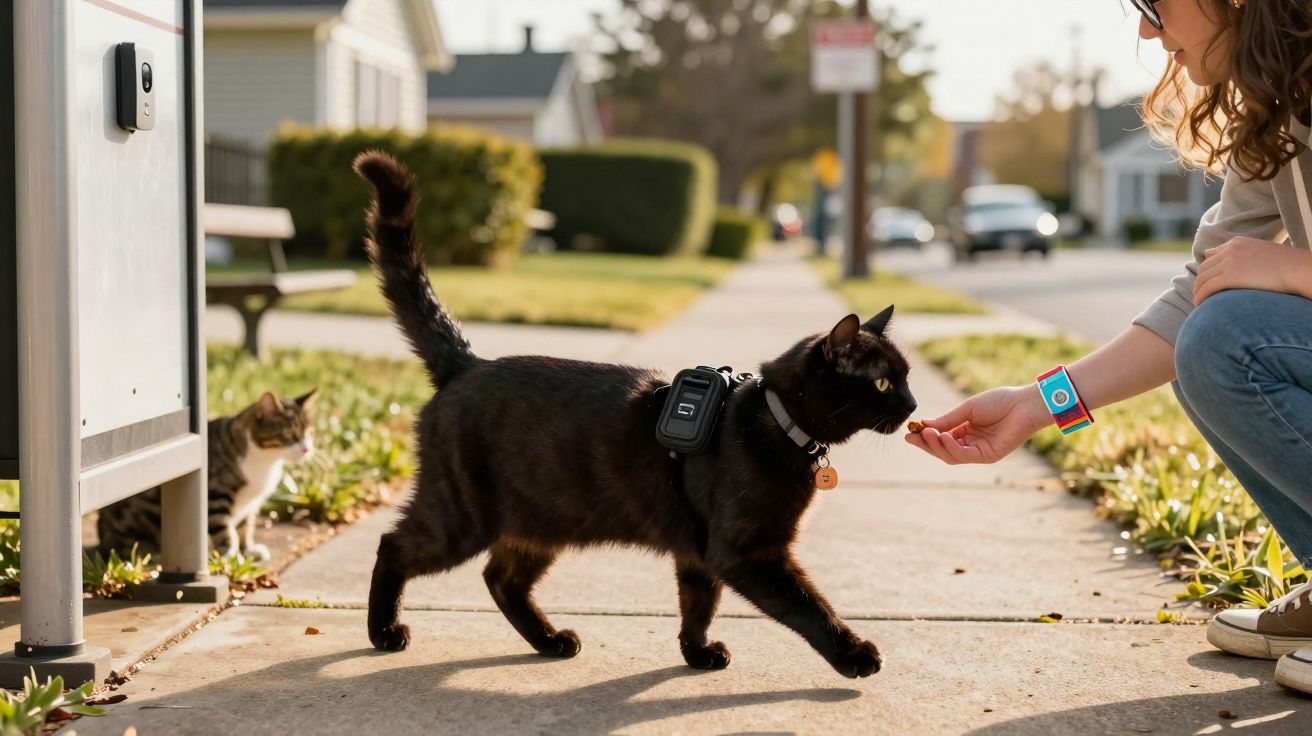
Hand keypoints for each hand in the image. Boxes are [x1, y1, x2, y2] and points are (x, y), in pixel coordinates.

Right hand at [904, 386, 1049, 464]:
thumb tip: (924, 424)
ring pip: (951, 455)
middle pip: (942, 450)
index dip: (924, 437)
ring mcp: (978, 451)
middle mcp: (970, 443)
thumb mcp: (967, 409)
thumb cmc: (999, 401)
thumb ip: (947, 419)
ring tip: (927, 434)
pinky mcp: (987, 456)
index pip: (940, 438)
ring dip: (937, 446)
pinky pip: (965, 456)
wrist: (1023, 404)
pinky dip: (952, 448)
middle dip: (926, 444)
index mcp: (965, 430)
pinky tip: (944, 438)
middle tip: (912, 437)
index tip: (909, 432)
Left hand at [1194, 237, 1311, 305]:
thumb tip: (1228, 264)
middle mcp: (1231, 249)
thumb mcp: (1262, 254)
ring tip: (1198, 303)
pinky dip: (1200, 297)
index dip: (1206, 271)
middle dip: (1200, 282)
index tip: (1205, 283)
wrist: (1298, 269)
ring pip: (1203, 278)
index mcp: (1237, 242)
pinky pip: (1207, 288)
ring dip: (1198, 291)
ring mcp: (1230, 261)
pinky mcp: (1231, 276)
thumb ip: (1243, 256)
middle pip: (1204, 267)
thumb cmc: (1286, 266)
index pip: (1211, 256)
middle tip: (1199, 295)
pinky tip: (1200, 306)